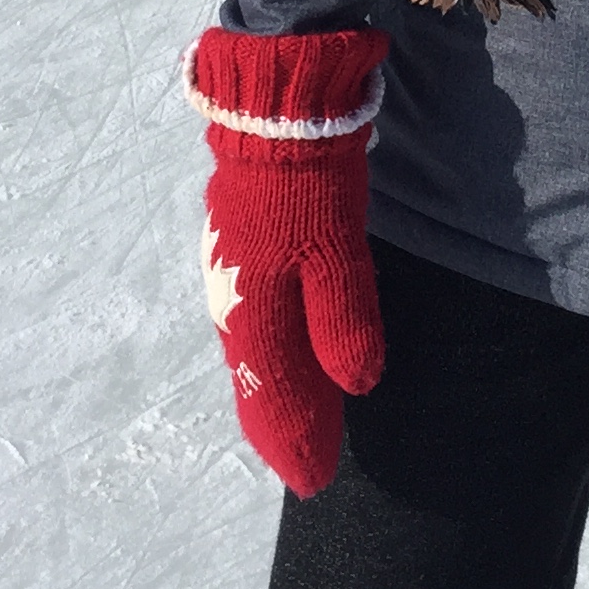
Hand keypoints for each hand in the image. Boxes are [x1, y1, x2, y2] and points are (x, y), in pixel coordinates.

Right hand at [186, 24, 387, 495]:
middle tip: (309, 462)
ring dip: (277, 386)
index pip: (269, 395)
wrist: (273, 107)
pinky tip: (290, 349)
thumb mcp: (335, 251)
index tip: (312, 481)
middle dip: (283, 422)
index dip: (292, 440)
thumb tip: (355, 387)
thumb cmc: (308, 182)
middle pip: (258, 378)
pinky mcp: (242, 243)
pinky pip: (256, 317)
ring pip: (255, 348)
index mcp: (251, 310)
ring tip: (303, 417)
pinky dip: (274, 347)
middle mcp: (233, 299)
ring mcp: (233, 270)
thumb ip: (342, 320)